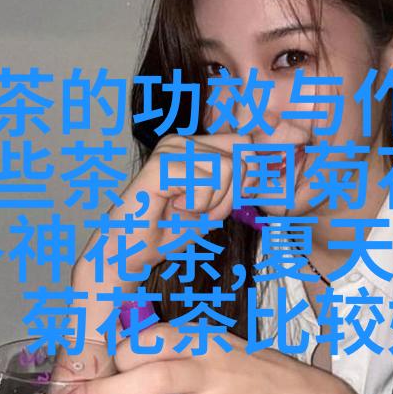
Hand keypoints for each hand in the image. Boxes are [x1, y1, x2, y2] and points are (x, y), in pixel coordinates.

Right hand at [72, 132, 248, 290]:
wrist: (132, 252)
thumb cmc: (169, 230)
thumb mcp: (215, 205)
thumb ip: (237, 183)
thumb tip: (260, 166)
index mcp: (193, 145)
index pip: (243, 142)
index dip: (245, 175)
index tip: (221, 201)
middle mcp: (181, 140)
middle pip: (240, 158)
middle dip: (226, 196)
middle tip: (195, 209)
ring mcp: (169, 149)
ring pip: (226, 169)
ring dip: (211, 202)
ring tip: (182, 208)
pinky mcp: (160, 165)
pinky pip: (205, 181)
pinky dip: (196, 204)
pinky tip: (172, 207)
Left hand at [73, 325, 351, 393]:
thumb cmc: (257, 372)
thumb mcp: (224, 345)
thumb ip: (182, 347)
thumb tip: (125, 350)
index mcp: (207, 343)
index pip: (155, 339)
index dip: (123, 354)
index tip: (102, 370)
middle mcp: (213, 372)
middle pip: (154, 378)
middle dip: (107, 392)